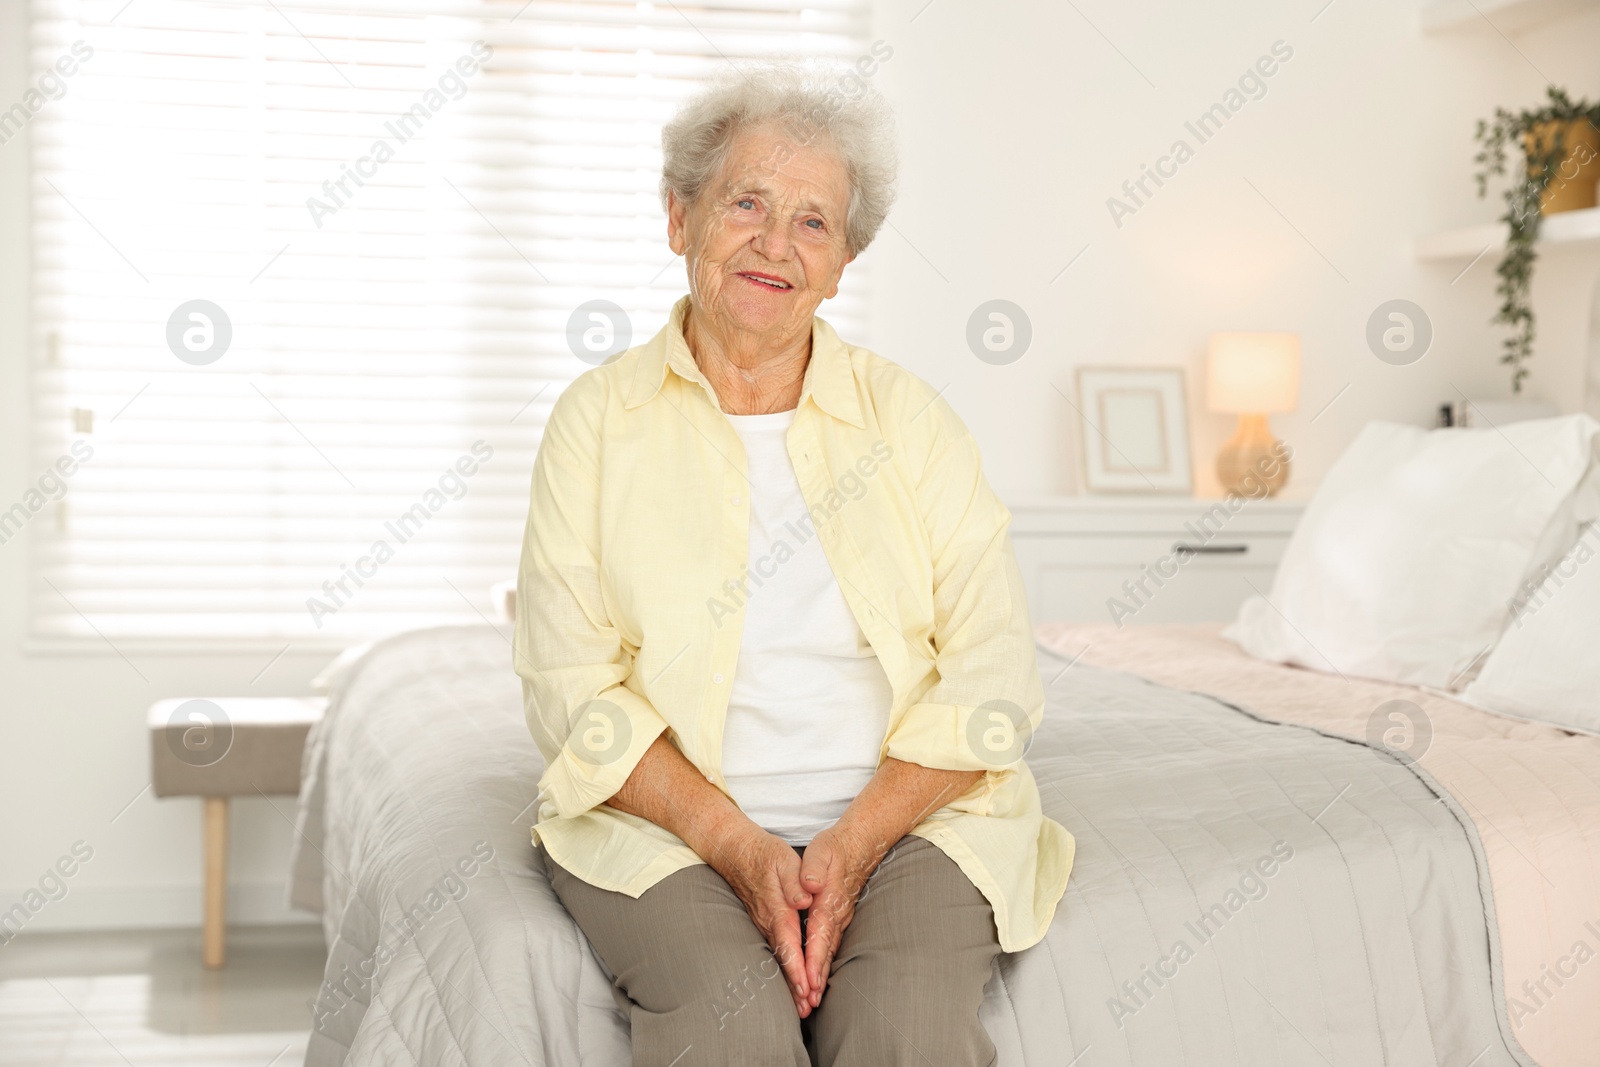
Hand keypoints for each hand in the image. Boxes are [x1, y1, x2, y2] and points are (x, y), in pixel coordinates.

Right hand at [705, 818, 815, 1016]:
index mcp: (778, 908)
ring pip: (779, 959)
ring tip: (802, 1008)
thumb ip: (794, 881)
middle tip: (807, 1010)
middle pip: (783, 960)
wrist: (735, 850)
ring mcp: (764, 925)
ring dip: (790, 983)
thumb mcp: (783, 859)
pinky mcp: (763, 923)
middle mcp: (768, 922)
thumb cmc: (764, 853)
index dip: (798, 967)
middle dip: (794, 986)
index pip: (790, 944)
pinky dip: (784, 971)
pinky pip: (775, 952)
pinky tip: (791, 985)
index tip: (806, 988)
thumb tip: (804, 899)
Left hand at [798, 824, 891, 1008]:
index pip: (819, 935)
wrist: (860, 844)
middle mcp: (837, 915)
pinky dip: (824, 965)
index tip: (808, 981)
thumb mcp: (821, 850)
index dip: (813, 960)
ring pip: (829, 952)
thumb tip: (808, 884)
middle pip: (825, 952)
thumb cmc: (836, 847)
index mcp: (829, 901)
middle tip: (807, 1004)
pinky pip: (830, 946)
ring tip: (811, 1001)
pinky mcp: (839, 919)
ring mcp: (840, 918)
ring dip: (820, 977)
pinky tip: (818, 979)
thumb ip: (813, 867)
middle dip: (817, 979)